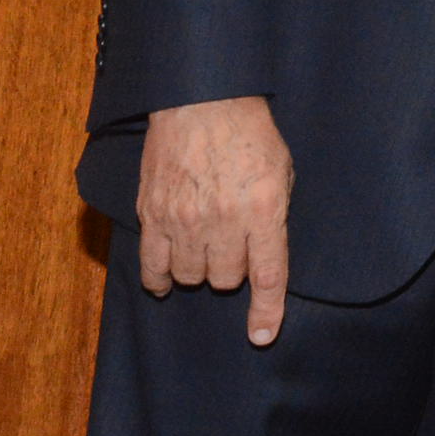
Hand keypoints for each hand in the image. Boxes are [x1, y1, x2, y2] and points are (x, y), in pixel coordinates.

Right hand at [137, 95, 293, 344]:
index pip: (267, 275)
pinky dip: (159, 280)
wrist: (203, 99)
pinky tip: (165, 280)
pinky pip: (152, 267)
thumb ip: (275, 215)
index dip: (266, 311)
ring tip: (204, 248)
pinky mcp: (152, 214)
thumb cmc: (250, 133)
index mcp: (263, 209)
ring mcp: (183, 219)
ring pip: (190, 276)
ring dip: (200, 270)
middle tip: (232, 246)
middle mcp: (223, 220)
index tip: (261, 336)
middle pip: (226, 279)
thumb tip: (264, 257)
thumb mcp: (282, 171)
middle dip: (232, 271)